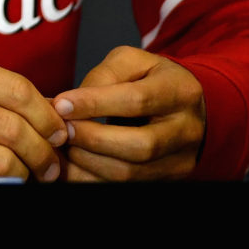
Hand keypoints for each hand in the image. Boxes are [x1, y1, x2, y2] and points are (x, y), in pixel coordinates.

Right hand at [0, 50, 66, 180]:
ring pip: (4, 156)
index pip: (19, 90)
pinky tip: (4, 179)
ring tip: (32, 175)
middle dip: (45, 151)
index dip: (49, 116)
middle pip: (16, 126)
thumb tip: (52, 114)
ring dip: (27, 172)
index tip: (59, 132)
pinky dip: (1, 181)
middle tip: (52, 163)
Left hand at [53, 46, 204, 180]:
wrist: (187, 106)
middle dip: (92, 139)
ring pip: (132, 173)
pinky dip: (93, 177)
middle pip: (139, 146)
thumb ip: (103, 76)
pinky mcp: (168, 179)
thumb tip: (68, 104)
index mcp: (180, 91)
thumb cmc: (151, 78)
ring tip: (63, 146)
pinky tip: (73, 164)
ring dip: (89, 162)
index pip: (137, 101)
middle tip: (61, 129)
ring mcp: (181, 160)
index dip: (95, 104)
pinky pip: (127, 186)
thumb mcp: (131, 62)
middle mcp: (186, 130)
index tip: (61, 105)